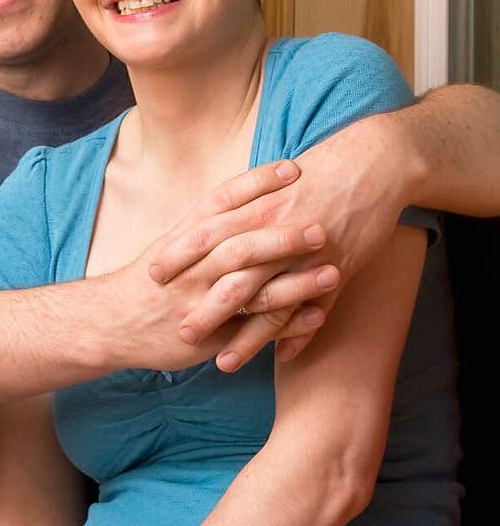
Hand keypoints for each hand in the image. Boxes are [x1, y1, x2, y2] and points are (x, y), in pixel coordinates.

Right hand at [104, 160, 337, 375]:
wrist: (110, 323)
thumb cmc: (148, 281)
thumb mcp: (172, 244)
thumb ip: (208, 224)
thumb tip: (247, 198)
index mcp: (186, 237)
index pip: (223, 201)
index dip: (258, 183)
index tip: (294, 168)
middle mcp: (193, 266)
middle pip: (241, 244)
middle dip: (283, 235)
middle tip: (323, 225)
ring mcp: (201, 301)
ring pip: (252, 289)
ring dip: (295, 281)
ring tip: (334, 272)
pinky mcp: (210, 334)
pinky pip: (254, 329)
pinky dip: (287, 324)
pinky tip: (318, 316)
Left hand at [150, 113, 405, 367]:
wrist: (373, 162)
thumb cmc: (320, 170)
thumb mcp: (274, 184)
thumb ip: (244, 207)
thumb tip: (212, 222)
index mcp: (258, 205)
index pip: (207, 232)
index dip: (179, 254)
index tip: (151, 275)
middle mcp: (278, 231)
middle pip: (233, 273)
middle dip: (204, 305)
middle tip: (178, 330)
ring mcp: (309, 253)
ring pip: (270, 301)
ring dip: (246, 337)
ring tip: (222, 363)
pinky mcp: (339, 267)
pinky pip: (316, 309)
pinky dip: (299, 334)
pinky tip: (282, 358)